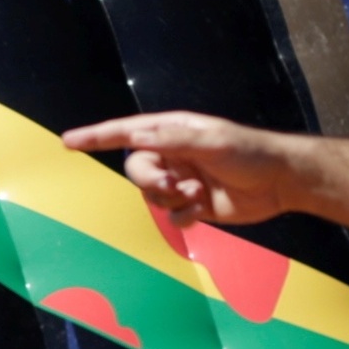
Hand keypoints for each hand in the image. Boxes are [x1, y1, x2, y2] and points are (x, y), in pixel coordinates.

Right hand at [61, 112, 299, 225]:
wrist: (280, 182)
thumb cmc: (249, 152)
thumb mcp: (212, 140)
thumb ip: (173, 140)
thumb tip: (135, 136)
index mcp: (173, 132)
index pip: (126, 132)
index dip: (96, 136)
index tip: (68, 142)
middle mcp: (174, 155)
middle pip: (136, 169)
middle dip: (149, 180)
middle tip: (174, 184)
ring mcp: (183, 181)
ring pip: (152, 196)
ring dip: (171, 198)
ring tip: (198, 194)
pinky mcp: (194, 206)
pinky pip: (171, 216)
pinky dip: (183, 216)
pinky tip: (203, 209)